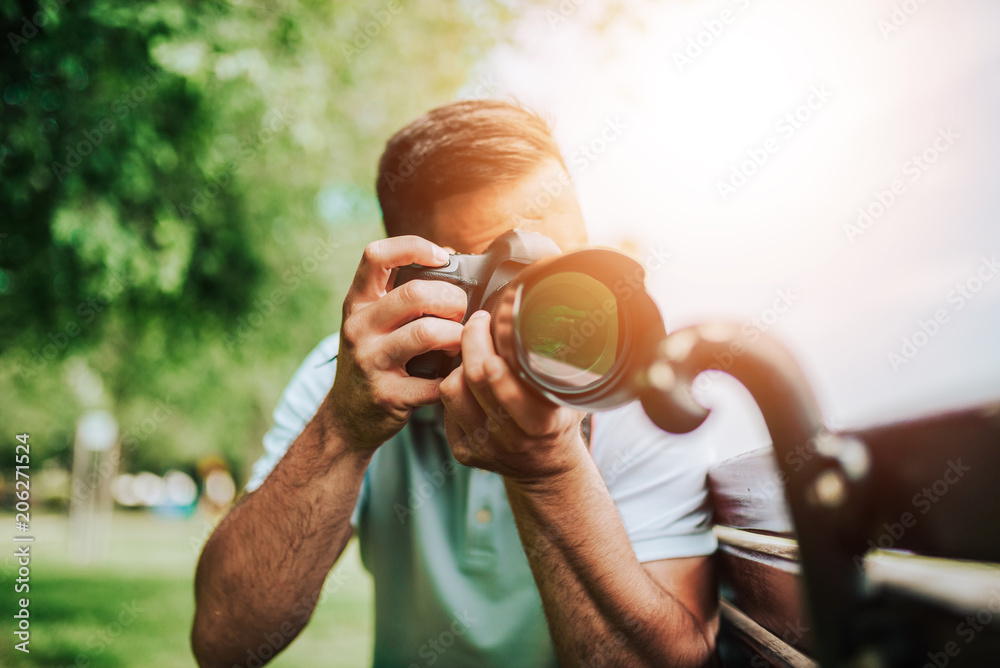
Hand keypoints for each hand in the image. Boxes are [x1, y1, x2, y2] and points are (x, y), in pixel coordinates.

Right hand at [326, 236, 467, 451]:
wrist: (347, 417)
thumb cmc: (376, 358)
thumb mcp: (374, 321)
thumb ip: (403, 291)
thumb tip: (452, 257)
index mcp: (358, 302)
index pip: (375, 255)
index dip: (413, 247)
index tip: (441, 258)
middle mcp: (358, 327)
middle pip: (414, 294)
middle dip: (452, 298)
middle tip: (462, 311)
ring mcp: (370, 362)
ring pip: (427, 333)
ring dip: (457, 336)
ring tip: (462, 341)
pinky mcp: (387, 396)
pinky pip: (434, 382)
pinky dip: (455, 376)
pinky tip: (456, 374)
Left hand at [439, 310, 587, 481]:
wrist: (545, 467)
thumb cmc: (559, 419)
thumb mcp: (572, 396)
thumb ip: (565, 367)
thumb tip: (556, 322)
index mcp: (542, 424)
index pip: (507, 388)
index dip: (490, 351)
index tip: (491, 322)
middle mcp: (511, 439)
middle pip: (473, 380)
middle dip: (472, 341)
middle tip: (478, 322)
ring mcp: (483, 448)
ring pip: (451, 391)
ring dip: (459, 366)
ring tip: (475, 355)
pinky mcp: (463, 452)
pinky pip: (445, 408)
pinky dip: (457, 388)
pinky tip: (471, 383)